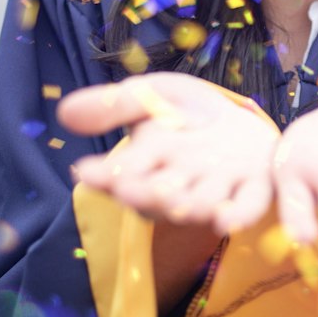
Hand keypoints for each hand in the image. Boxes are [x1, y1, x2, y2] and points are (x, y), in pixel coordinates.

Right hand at [58, 74, 277, 233]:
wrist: (241, 122)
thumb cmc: (187, 113)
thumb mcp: (150, 96)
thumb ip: (114, 105)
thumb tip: (64, 112)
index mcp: (150, 161)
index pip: (123, 171)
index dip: (106, 174)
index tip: (87, 171)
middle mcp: (180, 182)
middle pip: (159, 194)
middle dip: (145, 191)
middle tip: (129, 189)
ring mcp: (217, 187)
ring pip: (199, 203)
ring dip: (189, 205)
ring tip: (179, 203)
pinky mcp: (253, 189)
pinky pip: (245, 207)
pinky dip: (237, 215)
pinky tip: (228, 220)